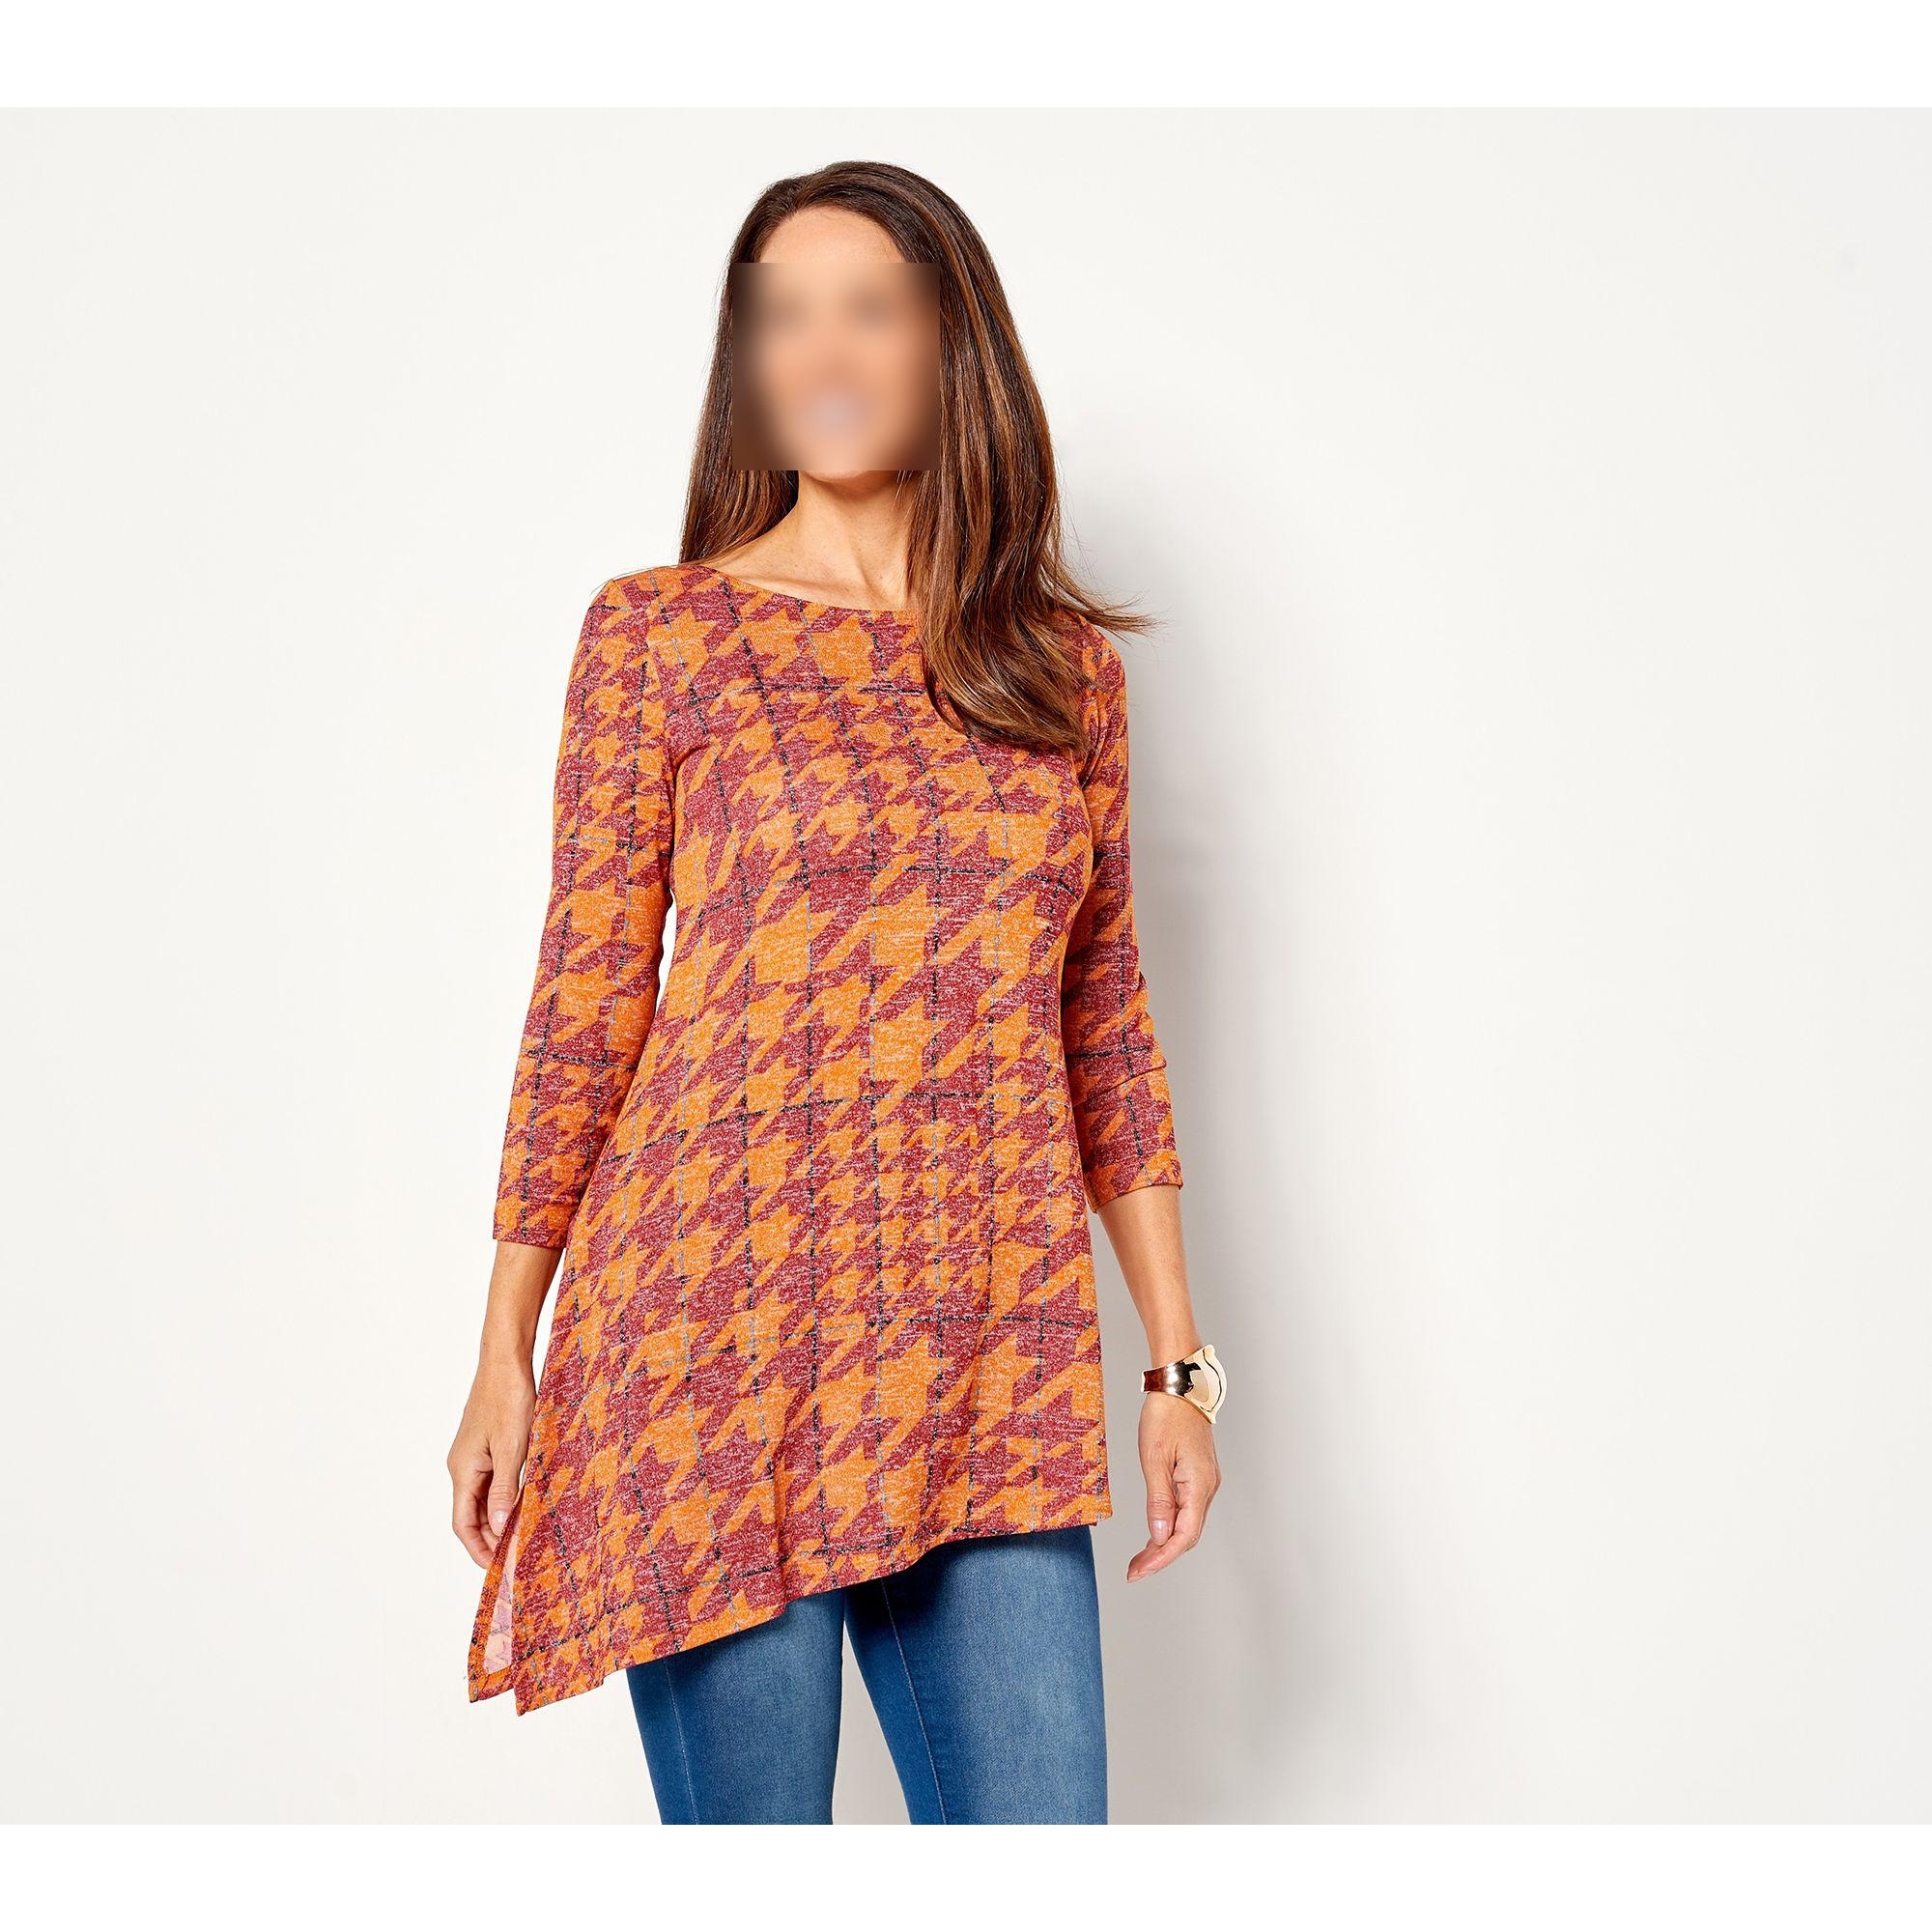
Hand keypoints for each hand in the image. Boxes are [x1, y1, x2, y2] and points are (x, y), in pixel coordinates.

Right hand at [448, 1354, 535, 1567]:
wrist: (506, 1360)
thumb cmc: (508, 1399)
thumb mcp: (512, 1448)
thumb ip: (506, 1489)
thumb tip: (501, 1527)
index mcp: (463, 1470)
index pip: (463, 1523)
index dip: (478, 1548)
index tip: (495, 1568)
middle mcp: (463, 1466)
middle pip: (472, 1514)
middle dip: (490, 1538)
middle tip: (515, 1557)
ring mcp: (474, 1455)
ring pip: (483, 1498)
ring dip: (499, 1518)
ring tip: (521, 1536)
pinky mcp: (486, 1445)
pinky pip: (493, 1480)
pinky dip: (505, 1496)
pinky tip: (524, 1502)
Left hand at [1127, 1391, 1220, 1580]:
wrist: (1180, 1385)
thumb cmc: (1166, 1415)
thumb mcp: (1155, 1458)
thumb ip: (1159, 1500)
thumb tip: (1160, 1536)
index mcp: (1200, 1485)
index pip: (1183, 1536)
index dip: (1161, 1558)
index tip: (1138, 1572)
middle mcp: (1208, 1487)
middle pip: (1187, 1535)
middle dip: (1161, 1556)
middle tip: (1134, 1570)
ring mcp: (1205, 1482)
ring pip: (1188, 1524)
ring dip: (1164, 1543)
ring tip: (1140, 1558)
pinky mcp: (1198, 1475)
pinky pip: (1187, 1509)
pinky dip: (1170, 1524)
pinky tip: (1154, 1532)